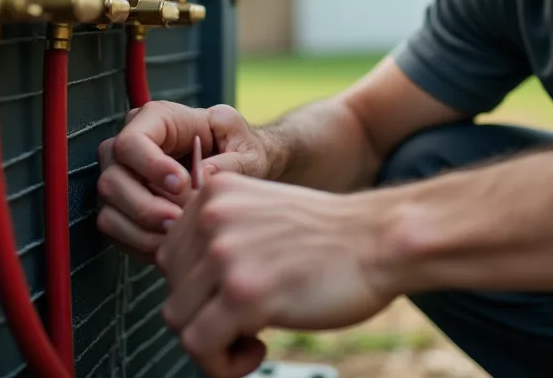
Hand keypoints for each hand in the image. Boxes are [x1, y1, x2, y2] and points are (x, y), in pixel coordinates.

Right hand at [96, 102, 269, 261]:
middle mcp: (129, 147)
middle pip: (112, 180)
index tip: (183, 184)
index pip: (131, 142)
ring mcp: (121, 178)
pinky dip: (141, 243)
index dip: (151, 166)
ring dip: (143, 230)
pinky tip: (170, 244)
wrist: (238, 174)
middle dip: (146, 207)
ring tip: (178, 235)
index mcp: (157, 119)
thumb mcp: (248, 149)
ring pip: (109, 211)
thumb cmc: (240, 152)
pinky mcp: (121, 207)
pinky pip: (115, 231)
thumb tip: (203, 175)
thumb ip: (231, 161)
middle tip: (180, 221)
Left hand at [157, 173, 395, 377]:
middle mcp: (212, 218)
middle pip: (171, 290)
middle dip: (204, 317)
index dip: (197, 290)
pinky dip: (221, 363)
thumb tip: (189, 287)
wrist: (382, 240)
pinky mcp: (242, 295)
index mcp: (214, 193)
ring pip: (179, 321)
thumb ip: (223, 236)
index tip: (228, 301)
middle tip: (243, 325)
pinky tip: (257, 350)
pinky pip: (199, 346)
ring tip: (251, 340)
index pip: (169, 256)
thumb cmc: (335, 236)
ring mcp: (224, 255)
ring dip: (212, 343)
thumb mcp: (263, 214)